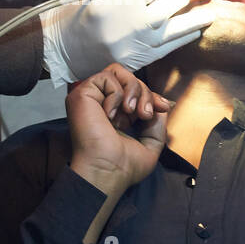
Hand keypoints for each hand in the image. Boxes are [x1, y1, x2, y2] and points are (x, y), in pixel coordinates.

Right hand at [40, 0, 213, 85]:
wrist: (64, 49)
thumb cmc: (79, 14)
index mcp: (117, 4)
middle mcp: (131, 26)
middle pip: (171, 6)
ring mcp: (137, 46)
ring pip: (177, 29)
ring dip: (197, 18)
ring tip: (211, 10)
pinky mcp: (140, 61)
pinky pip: (170, 48)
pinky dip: (185, 37)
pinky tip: (195, 30)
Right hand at [68, 63, 169, 196]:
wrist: (108, 171)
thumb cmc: (123, 167)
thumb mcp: (151, 143)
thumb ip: (157, 122)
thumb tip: (160, 104)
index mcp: (115, 114)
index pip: (133, 90)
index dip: (150, 94)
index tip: (162, 107)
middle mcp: (101, 104)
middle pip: (127, 77)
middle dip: (144, 92)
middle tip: (144, 115)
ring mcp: (90, 98)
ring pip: (117, 72)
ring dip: (133, 89)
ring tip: (131, 112)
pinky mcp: (82, 94)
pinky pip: (106, 77)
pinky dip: (116, 93)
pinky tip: (112, 115)